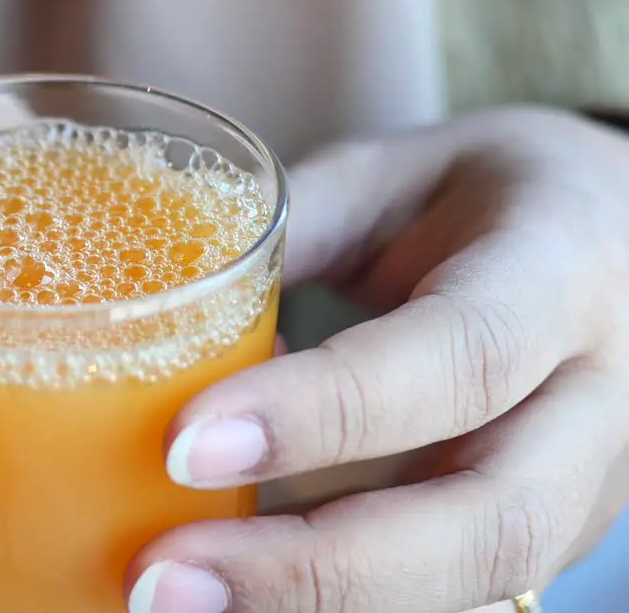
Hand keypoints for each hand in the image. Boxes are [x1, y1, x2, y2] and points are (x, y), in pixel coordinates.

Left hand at [129, 107, 628, 611]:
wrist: (611, 237)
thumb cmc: (486, 195)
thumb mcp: (394, 175)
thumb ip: (289, 229)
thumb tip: (160, 306)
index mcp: (559, 271)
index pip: (461, 357)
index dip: (325, 413)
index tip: (185, 446)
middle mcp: (598, 397)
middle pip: (487, 521)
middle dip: (314, 568)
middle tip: (161, 576)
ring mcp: (589, 484)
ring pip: (472, 582)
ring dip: (315, 606)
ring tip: (176, 599)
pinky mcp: (547, 533)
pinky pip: (448, 590)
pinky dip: (335, 602)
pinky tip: (233, 594)